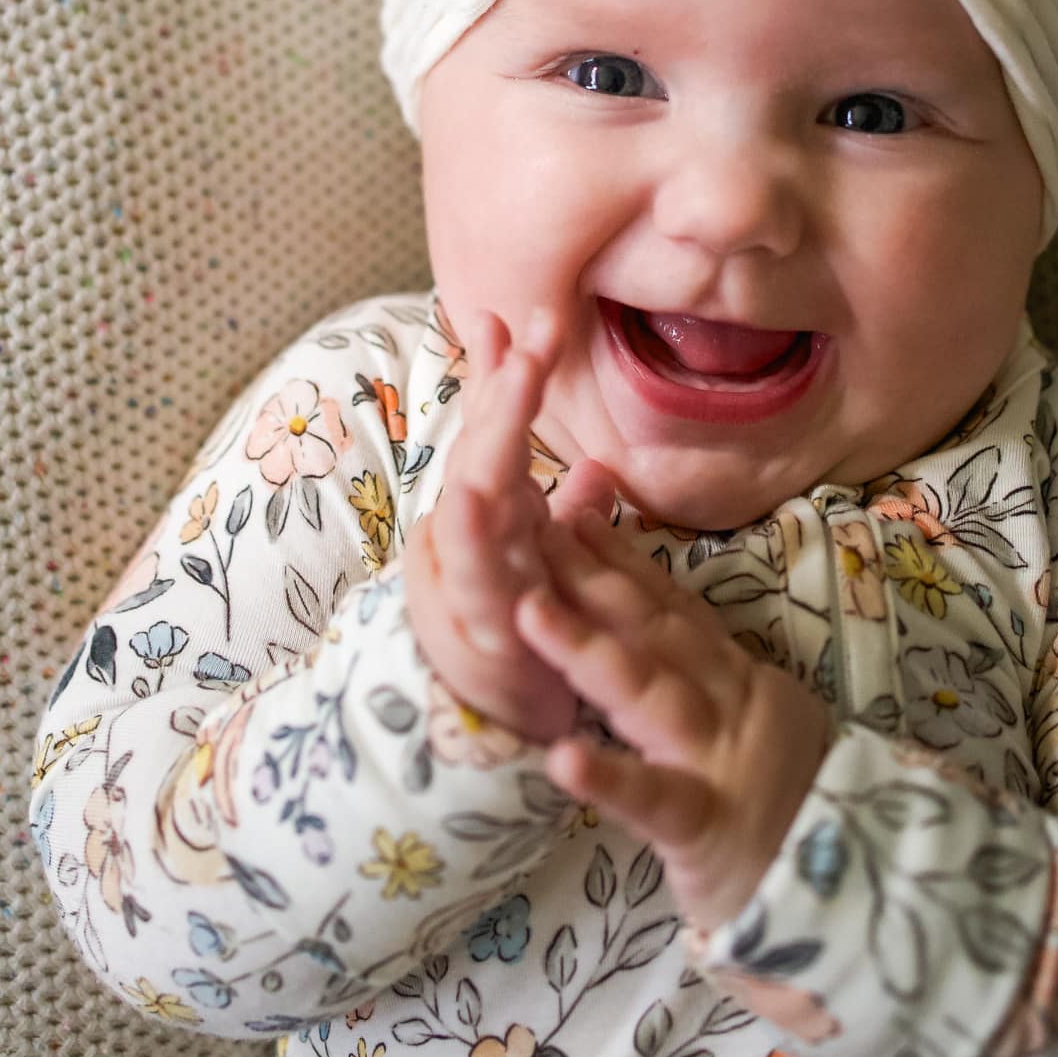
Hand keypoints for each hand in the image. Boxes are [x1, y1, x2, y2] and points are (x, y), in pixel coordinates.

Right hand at [401, 304, 617, 743]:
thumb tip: (593, 470)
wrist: (499, 742)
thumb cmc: (525, 653)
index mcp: (495, 523)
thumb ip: (564, 519)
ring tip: (512, 377)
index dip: (504, 379)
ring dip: (491, 435)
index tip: (516, 314)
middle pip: (484, 451)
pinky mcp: (471, 622)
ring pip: (473, 499)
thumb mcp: (546, 577)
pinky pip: (468, 576)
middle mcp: (468, 542)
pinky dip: (471, 530)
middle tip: (530, 328)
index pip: (498, 437)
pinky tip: (478, 488)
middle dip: (505, 390)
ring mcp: (464, 579)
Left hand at [515, 506, 830, 934]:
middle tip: (533, 523)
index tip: (573, 510)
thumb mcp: (751, 726)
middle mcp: (730, 703)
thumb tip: (652, 628)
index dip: (621, 557)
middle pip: (653, 629)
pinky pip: (656, 800)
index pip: (671, 607)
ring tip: (527, 612)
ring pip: (649, 693)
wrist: (860, 891)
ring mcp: (721, 760)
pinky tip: (563, 759)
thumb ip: (707, 680)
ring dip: (587, 649)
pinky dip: (611, 779)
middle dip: (590, 574)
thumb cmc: (789, 812)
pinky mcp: (709, 828)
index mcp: (734, 681)